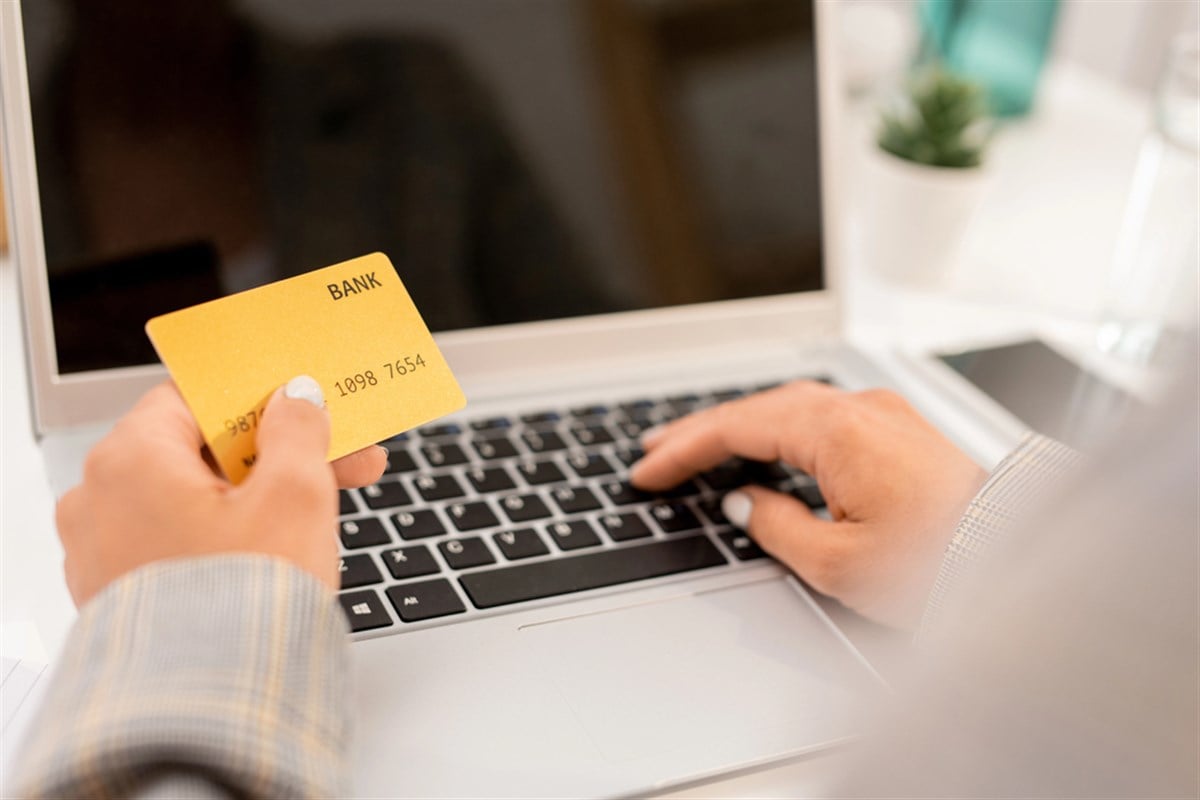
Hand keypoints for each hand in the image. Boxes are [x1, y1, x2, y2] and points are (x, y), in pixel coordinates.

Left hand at [56, 377, 386, 606]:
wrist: (214, 709)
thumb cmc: (245, 602)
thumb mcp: (295, 496)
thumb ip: (298, 431)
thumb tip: (297, 399)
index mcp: (130, 459)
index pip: (197, 398)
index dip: (263, 402)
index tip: (309, 413)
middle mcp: (98, 499)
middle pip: (199, 450)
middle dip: (277, 455)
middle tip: (342, 465)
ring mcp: (100, 550)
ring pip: (189, 497)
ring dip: (256, 496)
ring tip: (317, 516)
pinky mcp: (116, 593)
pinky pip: (173, 541)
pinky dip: (221, 536)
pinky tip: (271, 550)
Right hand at [630, 382, 985, 628]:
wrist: (1019, 560)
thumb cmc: (943, 564)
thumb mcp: (839, 563)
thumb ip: (776, 526)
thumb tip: (746, 503)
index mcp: (837, 432)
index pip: (736, 427)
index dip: (684, 450)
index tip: (648, 470)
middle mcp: (860, 409)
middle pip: (758, 407)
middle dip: (702, 430)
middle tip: (656, 450)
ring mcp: (883, 414)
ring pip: (790, 406)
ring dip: (740, 424)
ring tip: (699, 446)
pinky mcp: (899, 431)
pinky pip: (822, 416)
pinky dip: (779, 429)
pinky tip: (765, 447)